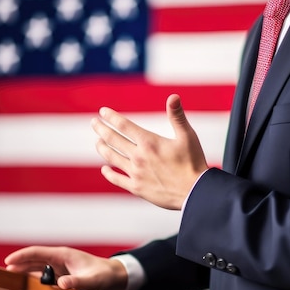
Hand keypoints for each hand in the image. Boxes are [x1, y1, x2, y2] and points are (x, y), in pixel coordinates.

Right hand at [4, 246, 127, 289]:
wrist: (112, 275)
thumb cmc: (102, 275)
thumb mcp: (91, 281)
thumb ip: (77, 283)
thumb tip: (61, 285)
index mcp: (63, 254)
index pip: (38, 252)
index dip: (22, 255)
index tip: (8, 261)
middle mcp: (59, 258)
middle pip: (34, 259)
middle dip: (19, 263)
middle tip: (3, 272)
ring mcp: (59, 265)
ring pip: (37, 266)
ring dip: (24, 270)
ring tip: (9, 278)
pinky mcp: (61, 273)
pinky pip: (43, 274)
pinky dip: (33, 277)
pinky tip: (25, 283)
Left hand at [91, 94, 208, 209]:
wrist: (195, 192)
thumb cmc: (193, 162)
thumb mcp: (187, 136)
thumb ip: (177, 116)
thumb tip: (173, 96)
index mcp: (149, 142)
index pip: (124, 125)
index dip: (111, 117)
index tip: (102, 112)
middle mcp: (139, 157)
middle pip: (113, 140)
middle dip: (101, 129)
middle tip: (94, 123)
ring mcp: (136, 173)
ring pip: (111, 158)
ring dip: (102, 148)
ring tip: (97, 142)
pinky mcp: (137, 188)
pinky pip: (117, 179)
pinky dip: (108, 173)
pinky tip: (104, 169)